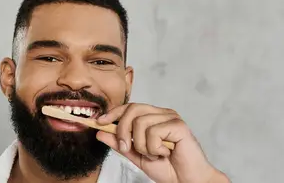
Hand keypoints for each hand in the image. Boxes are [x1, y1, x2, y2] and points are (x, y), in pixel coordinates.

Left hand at [95, 103, 229, 182]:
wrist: (185, 181)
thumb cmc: (167, 169)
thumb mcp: (136, 156)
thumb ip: (120, 144)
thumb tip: (100, 132)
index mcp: (153, 118)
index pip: (129, 107)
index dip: (113, 113)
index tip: (98, 123)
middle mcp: (162, 114)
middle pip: (133, 109)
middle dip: (123, 130)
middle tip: (127, 148)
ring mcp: (171, 118)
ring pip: (141, 123)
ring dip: (142, 145)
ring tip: (154, 155)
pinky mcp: (178, 125)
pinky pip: (154, 132)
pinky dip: (154, 148)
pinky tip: (164, 153)